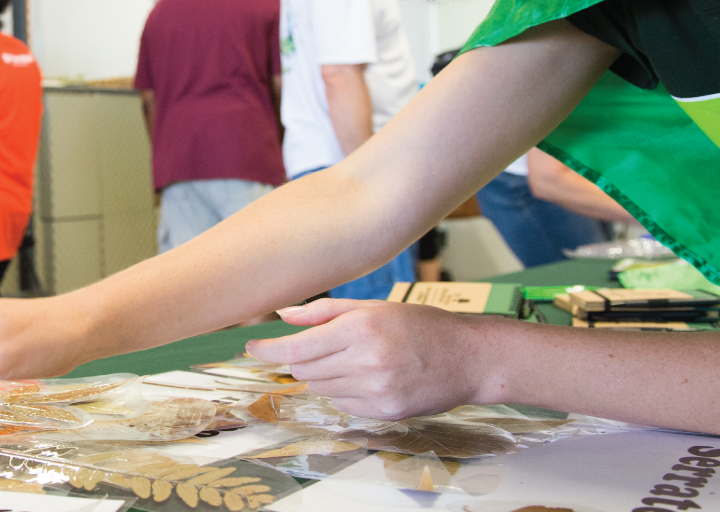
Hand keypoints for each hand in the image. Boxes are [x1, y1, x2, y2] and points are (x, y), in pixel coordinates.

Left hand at [244, 298, 493, 420]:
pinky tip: (368, 378)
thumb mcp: (373, 307)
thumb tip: (283, 316)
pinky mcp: (385, 412)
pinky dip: (345, 393)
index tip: (251, 349)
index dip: (269, 350)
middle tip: (317, 349)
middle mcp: (365, 361)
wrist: (468, 358)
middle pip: (304, 370)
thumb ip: (324, 312)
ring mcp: (376, 391)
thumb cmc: (421, 325)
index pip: (297, 347)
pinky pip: (344, 405)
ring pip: (322, 389)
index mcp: (360, 329)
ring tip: (352, 361)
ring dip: (324, 376)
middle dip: (300, 361)